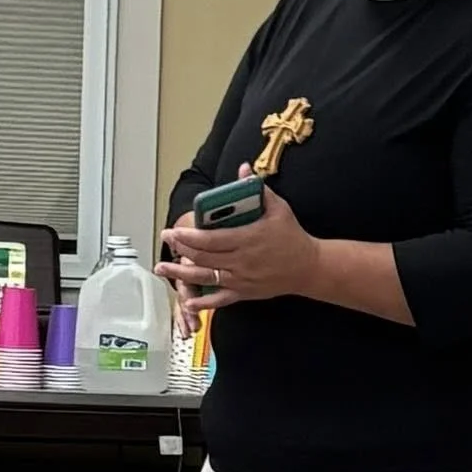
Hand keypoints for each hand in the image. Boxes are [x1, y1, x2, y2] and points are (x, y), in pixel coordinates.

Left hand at [158, 188, 321, 313]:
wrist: (309, 267)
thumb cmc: (293, 236)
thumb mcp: (278, 208)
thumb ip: (257, 189)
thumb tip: (243, 168)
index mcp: (247, 239)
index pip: (210, 239)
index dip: (188, 236)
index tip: (173, 230)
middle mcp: (241, 261)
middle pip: (202, 257)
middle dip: (180, 249)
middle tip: (166, 240)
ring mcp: (241, 279)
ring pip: (205, 278)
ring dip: (180, 274)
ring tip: (162, 268)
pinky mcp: (245, 292)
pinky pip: (220, 300)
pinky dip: (203, 303)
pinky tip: (187, 302)